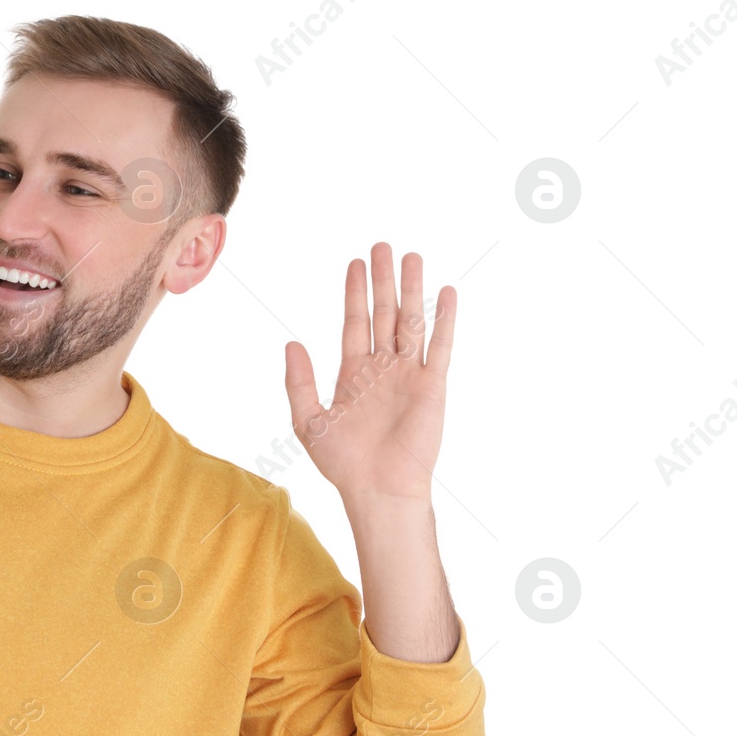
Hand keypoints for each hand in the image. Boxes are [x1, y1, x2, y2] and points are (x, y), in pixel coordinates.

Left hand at [282, 242, 453, 502]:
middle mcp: (382, 368)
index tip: (356, 263)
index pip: (355, 323)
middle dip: (382, 281)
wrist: (376, 488)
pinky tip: (444, 293)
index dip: (355, 293)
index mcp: (354, 374)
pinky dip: (443, 320)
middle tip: (382, 246)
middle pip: (383, 314)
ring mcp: (408, 375)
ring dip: (411, 290)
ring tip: (412, 256)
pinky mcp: (432, 386)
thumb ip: (299, 381)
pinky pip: (439, 346)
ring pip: (410, 322)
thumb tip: (292, 342)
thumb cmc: (342, 462)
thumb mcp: (308, 420)